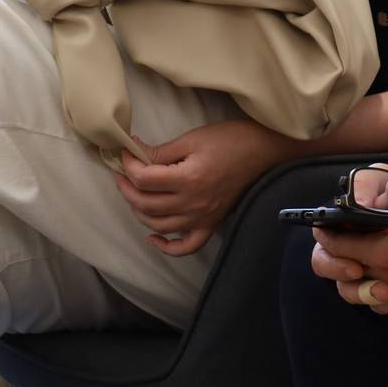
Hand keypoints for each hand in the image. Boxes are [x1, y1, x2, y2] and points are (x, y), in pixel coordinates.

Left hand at [112, 119, 290, 255]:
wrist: (265, 151)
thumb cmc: (232, 139)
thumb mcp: (193, 139)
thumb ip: (162, 151)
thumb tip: (134, 153)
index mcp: (188, 179)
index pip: (144, 179)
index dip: (128, 164)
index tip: (126, 152)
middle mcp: (193, 203)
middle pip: (145, 204)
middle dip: (126, 187)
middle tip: (122, 172)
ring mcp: (202, 217)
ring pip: (158, 225)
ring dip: (138, 211)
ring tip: (134, 193)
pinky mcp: (211, 223)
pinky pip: (186, 246)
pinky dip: (166, 247)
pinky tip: (152, 236)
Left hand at [310, 171, 387, 314]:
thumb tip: (367, 182)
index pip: (341, 249)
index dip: (326, 235)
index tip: (320, 223)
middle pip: (348, 277)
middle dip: (336, 259)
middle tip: (338, 239)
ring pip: (368, 293)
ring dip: (358, 278)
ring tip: (360, 257)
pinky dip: (386, 291)